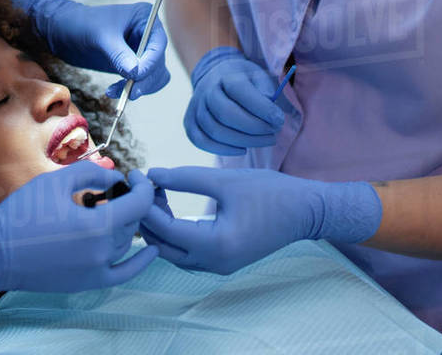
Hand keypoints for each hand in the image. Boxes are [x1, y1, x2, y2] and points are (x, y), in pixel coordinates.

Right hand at [0, 164, 158, 302]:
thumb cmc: (22, 214)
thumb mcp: (56, 181)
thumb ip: (92, 173)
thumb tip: (115, 179)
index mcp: (97, 226)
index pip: (139, 203)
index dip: (142, 185)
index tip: (135, 176)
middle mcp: (103, 251)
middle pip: (133, 222)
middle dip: (129, 201)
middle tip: (112, 188)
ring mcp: (97, 270)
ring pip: (126, 242)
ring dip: (124, 223)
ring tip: (104, 208)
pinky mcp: (89, 282)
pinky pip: (124, 273)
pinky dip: (141, 262)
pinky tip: (153, 250)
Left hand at [13, 0, 169, 98]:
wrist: (62, 31)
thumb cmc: (80, 24)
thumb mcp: (100, 36)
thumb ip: (119, 54)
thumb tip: (135, 73)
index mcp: (145, 18)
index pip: (158, 44)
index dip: (150, 63)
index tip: (136, 76)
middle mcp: (147, 33)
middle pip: (158, 63)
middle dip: (145, 79)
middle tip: (129, 92)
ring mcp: (140, 49)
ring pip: (153, 75)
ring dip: (139, 87)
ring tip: (116, 92)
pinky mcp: (131, 63)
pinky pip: (141, 81)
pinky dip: (131, 88)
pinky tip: (114, 91)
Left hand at [140, 166, 381, 274]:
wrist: (307, 212)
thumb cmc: (271, 192)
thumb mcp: (224, 180)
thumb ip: (184, 178)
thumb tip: (150, 174)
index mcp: (215, 244)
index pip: (163, 227)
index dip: (143, 201)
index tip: (135, 176)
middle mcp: (214, 263)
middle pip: (162, 247)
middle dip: (146, 217)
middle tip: (143, 186)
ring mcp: (218, 266)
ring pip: (172, 253)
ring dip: (159, 226)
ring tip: (156, 193)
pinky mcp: (223, 261)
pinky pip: (186, 253)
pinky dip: (174, 233)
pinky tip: (171, 206)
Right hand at [185, 47, 284, 154]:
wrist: (217, 78)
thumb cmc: (244, 81)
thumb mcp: (259, 76)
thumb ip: (266, 90)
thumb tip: (270, 110)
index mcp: (226, 76)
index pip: (240, 90)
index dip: (261, 108)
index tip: (279, 119)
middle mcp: (207, 90)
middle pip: (226, 114)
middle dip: (254, 128)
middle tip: (273, 134)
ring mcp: (196, 106)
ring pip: (215, 130)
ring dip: (243, 141)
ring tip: (263, 141)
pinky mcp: (189, 121)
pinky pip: (200, 140)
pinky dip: (221, 149)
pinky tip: (241, 150)